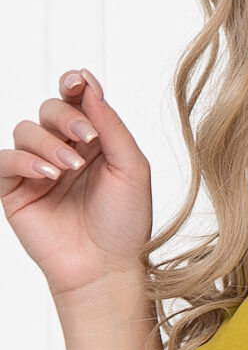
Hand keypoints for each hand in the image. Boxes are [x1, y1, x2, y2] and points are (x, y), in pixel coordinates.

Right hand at [0, 67, 153, 304]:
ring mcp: (37, 170)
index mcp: (95, 143)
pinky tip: (48, 175)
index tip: (78, 81)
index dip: (74, 85)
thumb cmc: (125, 224)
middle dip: (66, 116)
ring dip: (48, 142)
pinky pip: (4, 160)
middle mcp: (65, 151)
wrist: (107, 268)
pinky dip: (24, 161)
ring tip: (70, 168)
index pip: (77, 102)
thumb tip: (89, 84)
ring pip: (25, 130)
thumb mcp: (131, 169)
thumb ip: (111, 125)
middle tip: (87, 138)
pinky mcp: (15, 191)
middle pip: (49, 109)